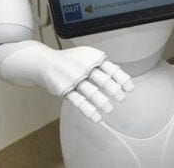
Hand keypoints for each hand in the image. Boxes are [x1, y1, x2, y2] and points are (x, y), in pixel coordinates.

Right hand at [0, 41, 134, 123]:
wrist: (44, 62)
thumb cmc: (70, 60)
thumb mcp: (87, 56)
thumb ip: (102, 64)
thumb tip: (120, 71)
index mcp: (93, 58)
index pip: (112, 69)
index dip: (122, 79)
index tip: (129, 88)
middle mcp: (84, 68)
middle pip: (103, 81)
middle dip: (114, 91)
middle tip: (121, 98)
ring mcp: (74, 79)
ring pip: (92, 92)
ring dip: (102, 102)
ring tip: (109, 109)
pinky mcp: (65, 90)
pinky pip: (79, 102)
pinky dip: (89, 111)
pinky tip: (97, 118)